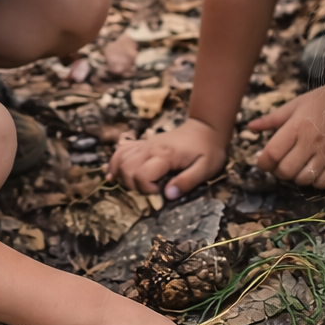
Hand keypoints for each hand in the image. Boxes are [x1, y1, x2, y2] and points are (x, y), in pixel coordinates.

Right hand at [107, 117, 226, 199]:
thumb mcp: (206, 169)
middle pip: (126, 169)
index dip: (147, 189)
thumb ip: (187, 182)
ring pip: (119, 160)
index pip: (141, 175)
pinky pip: (120, 152)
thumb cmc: (208, 150)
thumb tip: (168, 195)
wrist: (206, 128)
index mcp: (165, 155)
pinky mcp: (143, 144)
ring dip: (123, 176)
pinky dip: (115, 164)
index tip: (160, 191)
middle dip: (133, 185)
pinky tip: (116, 175)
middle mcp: (150, 148)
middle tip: (151, 189)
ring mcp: (144, 144)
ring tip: (138, 184)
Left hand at [249, 83, 324, 187]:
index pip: (271, 154)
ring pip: (303, 179)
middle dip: (279, 171)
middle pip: (285, 171)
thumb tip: (250, 127)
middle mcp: (310, 142)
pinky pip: (324, 182)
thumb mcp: (297, 104)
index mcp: (296, 126)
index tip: (264, 161)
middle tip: (282, 164)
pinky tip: (315, 172)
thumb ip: (273, 119)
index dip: (263, 163)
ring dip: (297, 177)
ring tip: (299, 167)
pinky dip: (316, 182)